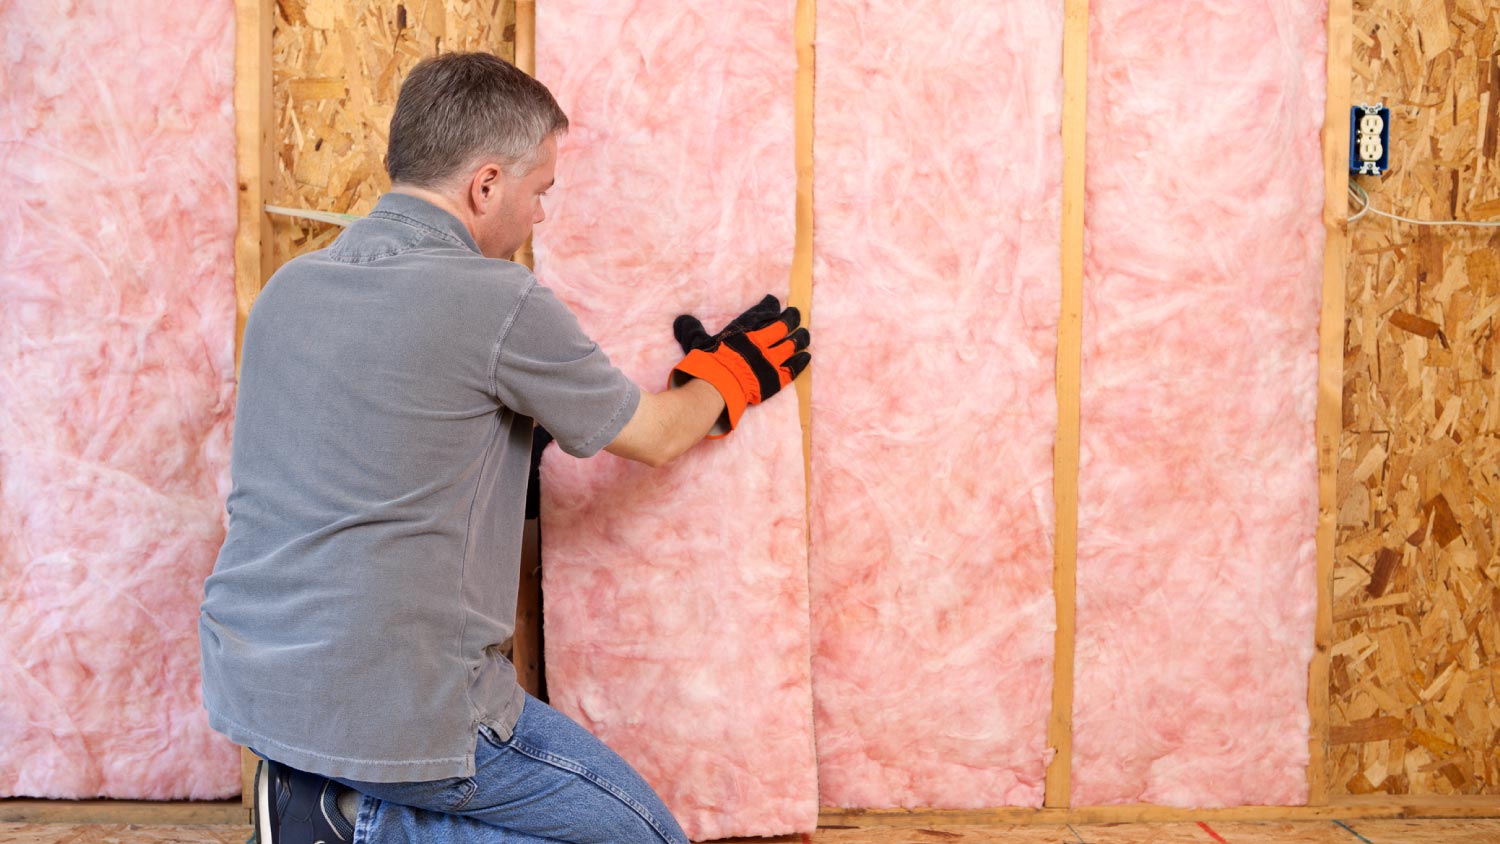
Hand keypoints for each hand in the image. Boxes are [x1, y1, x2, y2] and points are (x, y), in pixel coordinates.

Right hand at [669, 295, 810, 434]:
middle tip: (796, 314)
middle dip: (791, 318)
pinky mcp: (775, 379)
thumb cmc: (707, 363)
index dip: (769, 306)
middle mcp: (760, 343)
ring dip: (800, 338)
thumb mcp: (697, 342)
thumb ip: (692, 329)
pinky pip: (793, 368)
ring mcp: (770, 361)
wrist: (719, 386)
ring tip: (805, 334)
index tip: (775, 301)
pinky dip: (801, 361)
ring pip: (791, 345)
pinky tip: (807, 356)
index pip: (760, 314)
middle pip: (782, 326)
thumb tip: (681, 319)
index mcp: (743, 332)